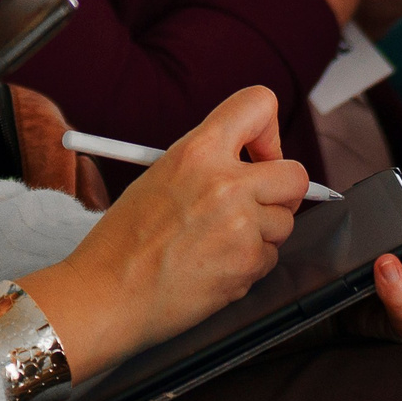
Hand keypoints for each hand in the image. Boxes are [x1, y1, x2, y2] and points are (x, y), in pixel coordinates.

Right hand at [20, 86, 309, 378]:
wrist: (105, 295)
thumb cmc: (122, 242)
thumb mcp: (159, 176)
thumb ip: (207, 165)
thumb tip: (250, 167)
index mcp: (198, 150)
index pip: (260, 104)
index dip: (268, 132)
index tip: (259, 154)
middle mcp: (225, 182)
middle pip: (296, 174)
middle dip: (283, 191)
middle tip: (259, 203)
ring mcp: (241, 224)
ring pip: (285, 221)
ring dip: (262, 233)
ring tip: (218, 243)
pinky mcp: (247, 263)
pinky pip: (271, 257)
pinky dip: (249, 264)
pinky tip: (214, 267)